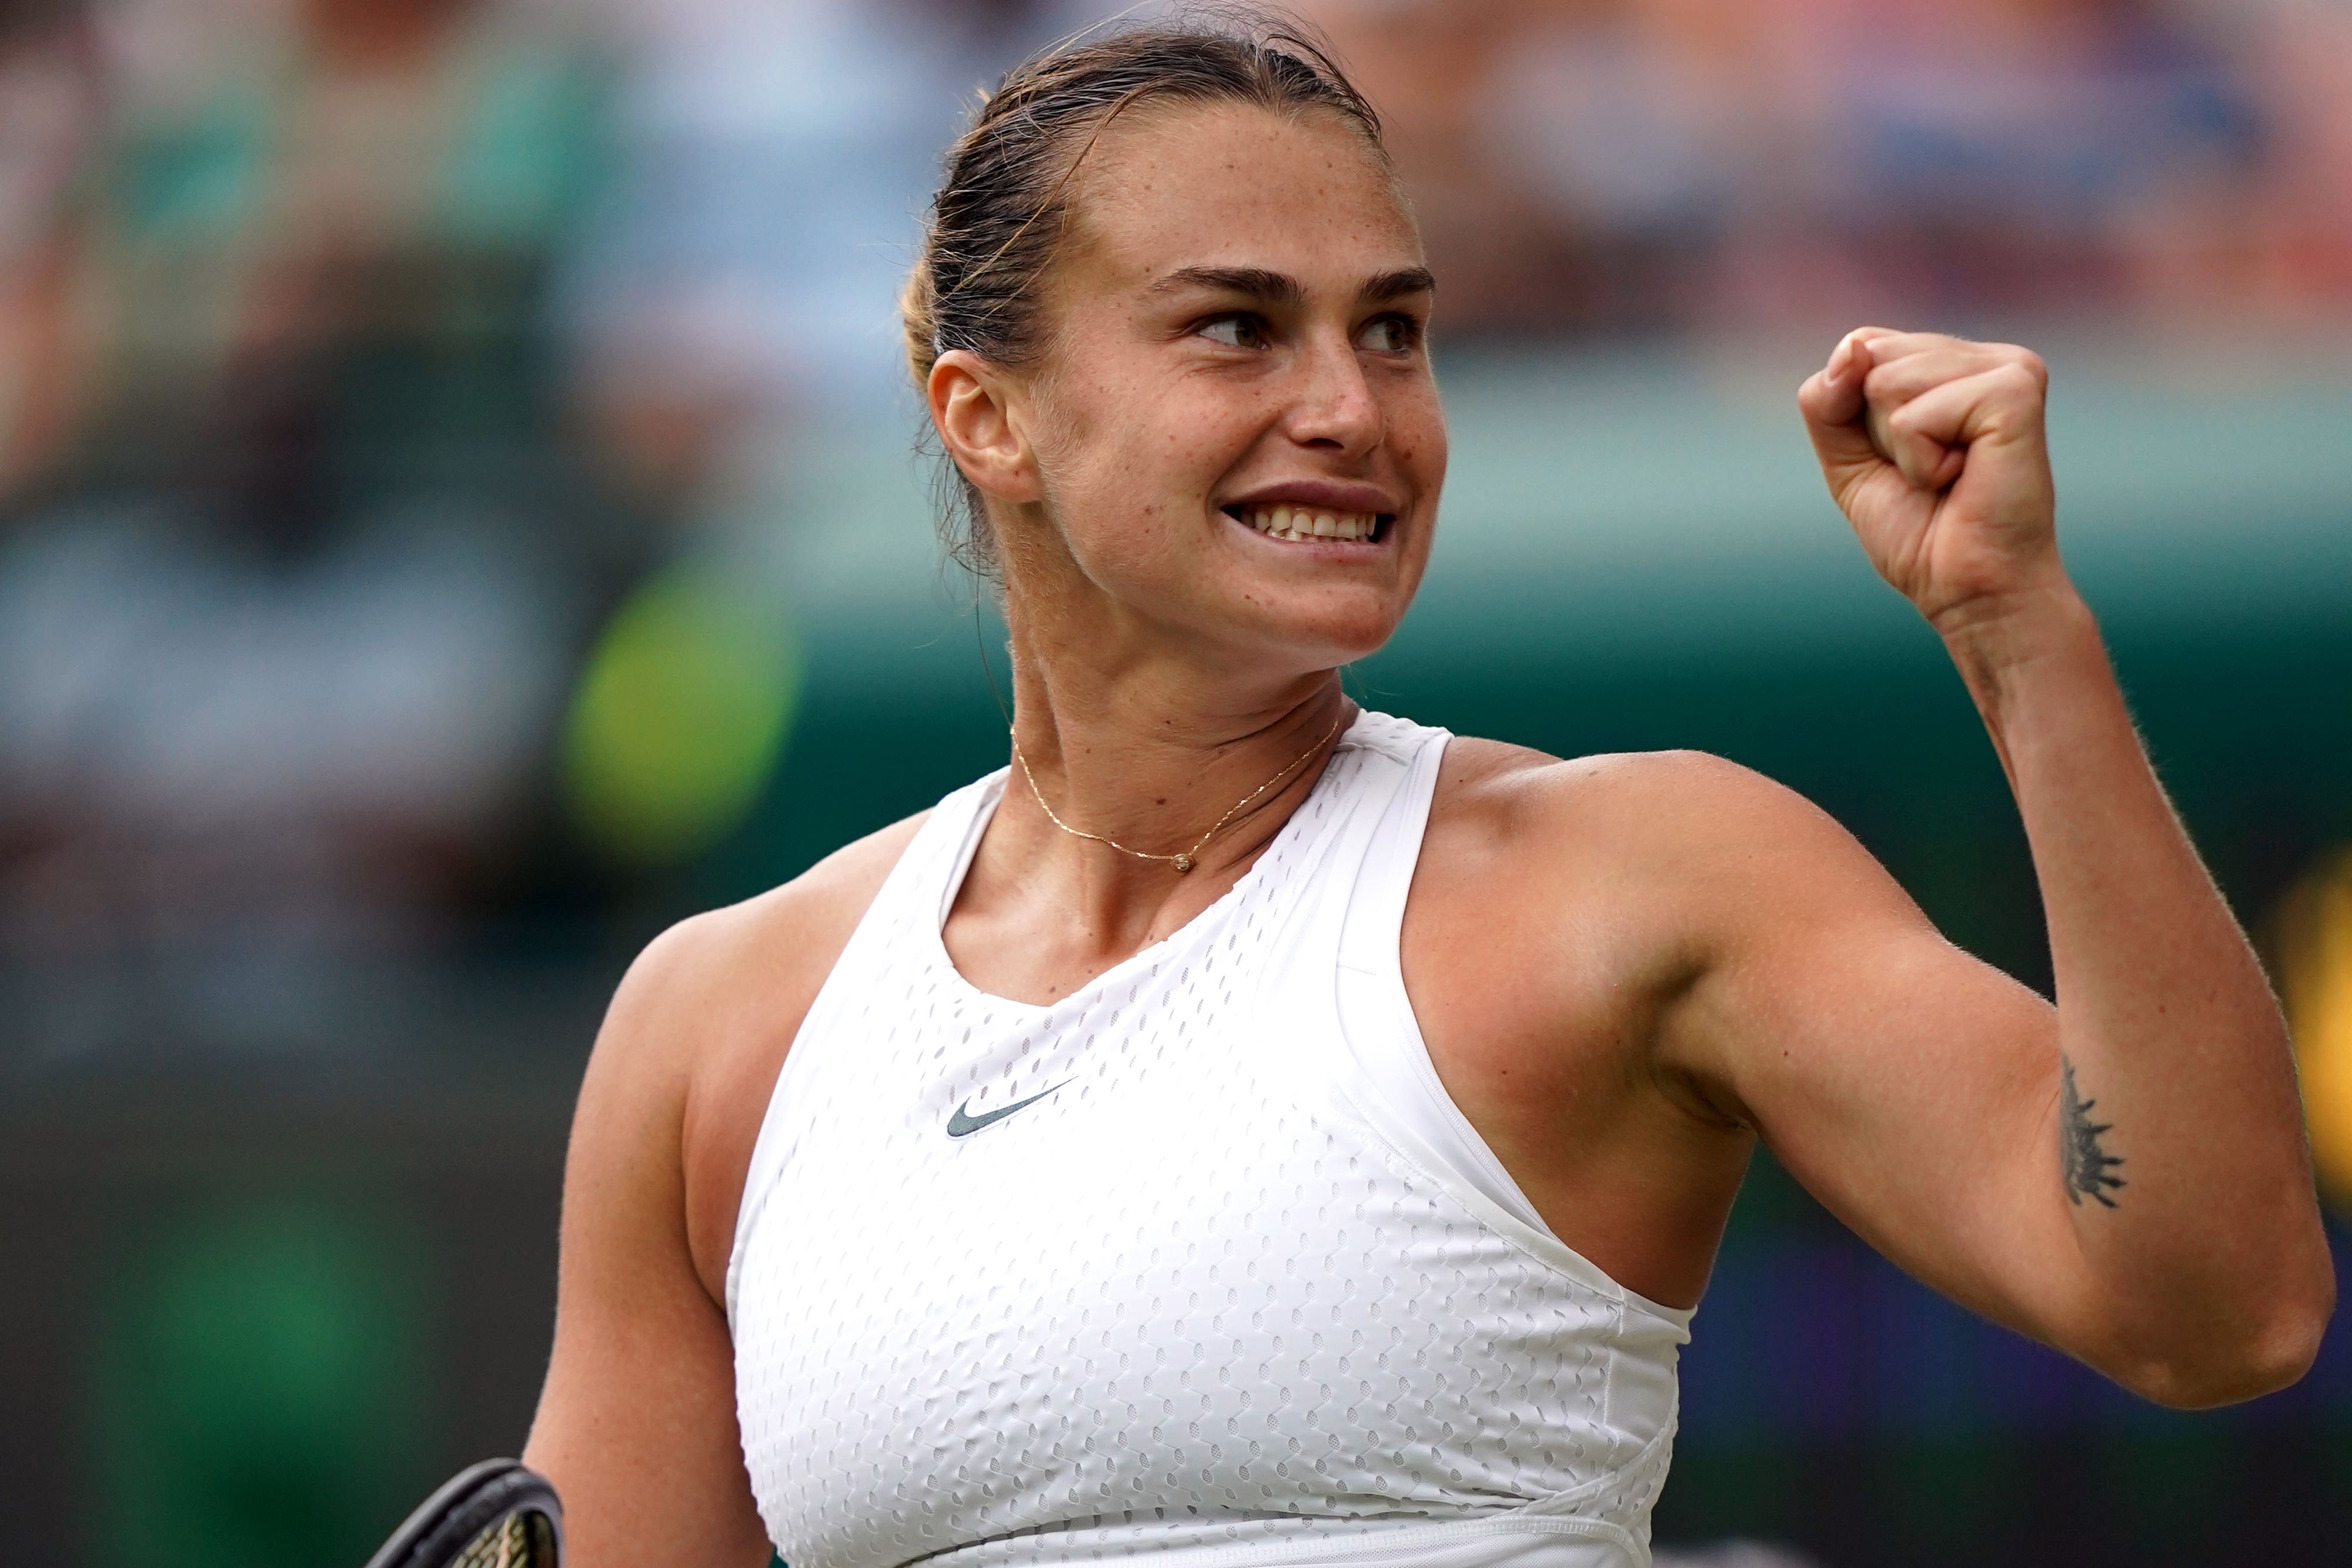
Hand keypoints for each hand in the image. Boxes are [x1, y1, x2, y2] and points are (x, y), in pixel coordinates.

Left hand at [1798, 329, 2066, 633]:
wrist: (1967, 588)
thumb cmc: (1918, 530)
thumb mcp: (1847, 459)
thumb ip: (1827, 399)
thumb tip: (1851, 348)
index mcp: (1952, 362)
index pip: (1861, 345)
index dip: (1855, 413)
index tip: (1903, 458)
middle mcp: (1985, 355)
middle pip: (1870, 357)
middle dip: (1877, 430)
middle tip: (1929, 472)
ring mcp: (2008, 366)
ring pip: (1886, 382)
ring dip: (1901, 448)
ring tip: (1949, 476)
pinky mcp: (2016, 390)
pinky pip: (1916, 415)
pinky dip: (1922, 462)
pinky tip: (1964, 477)